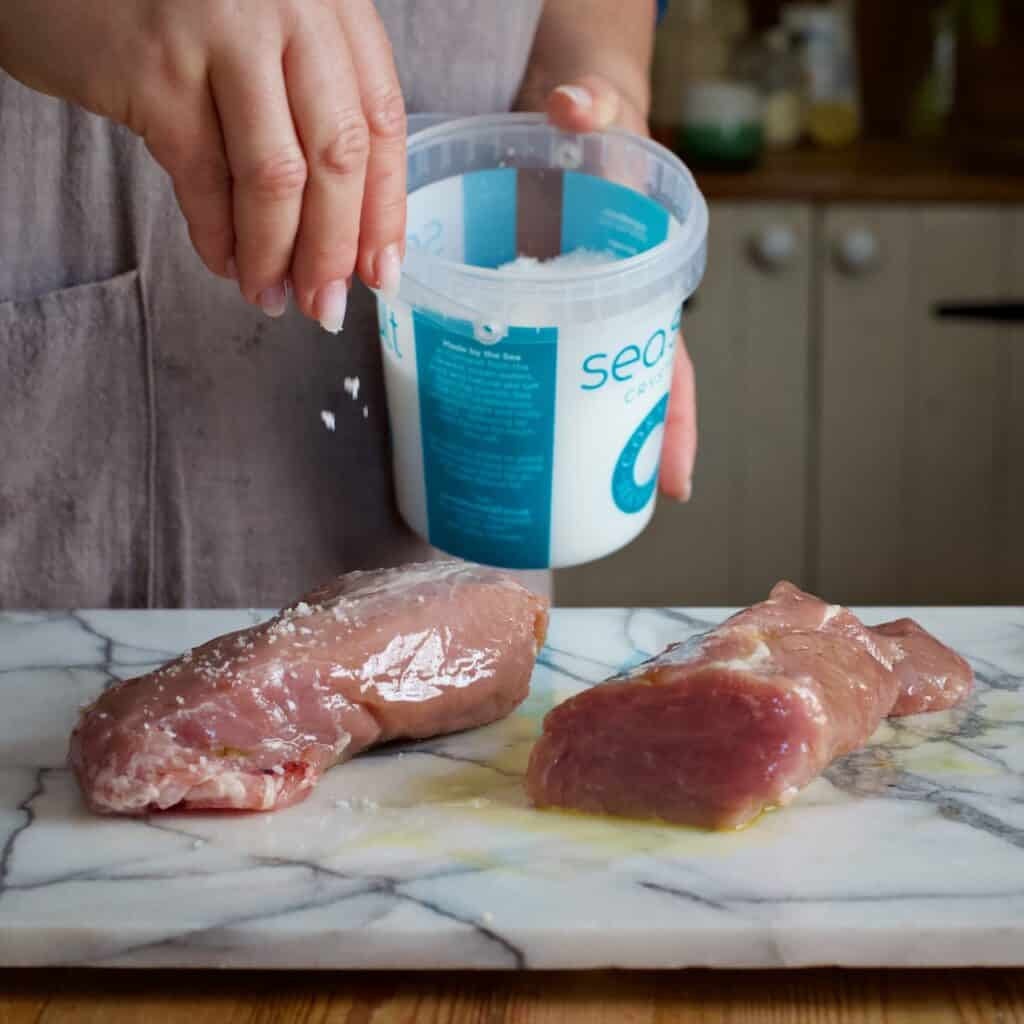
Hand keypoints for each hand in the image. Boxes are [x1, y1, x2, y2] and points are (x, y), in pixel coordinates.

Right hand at [0, 0, 406, 331]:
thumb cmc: (172, 0)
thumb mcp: (266, 26)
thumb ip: (310, 98)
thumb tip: (344, 228)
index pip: (381, 119)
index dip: (384, 208)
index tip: (380, 271)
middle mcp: (286, 7)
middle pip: (337, 155)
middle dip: (334, 248)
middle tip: (325, 304)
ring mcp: (220, 32)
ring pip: (275, 177)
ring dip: (275, 254)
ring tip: (270, 296)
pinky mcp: (154, 69)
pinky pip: (202, 177)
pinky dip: (217, 234)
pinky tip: (225, 262)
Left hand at [522, 74, 697, 501]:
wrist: (559, 115)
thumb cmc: (595, 124)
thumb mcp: (604, 109)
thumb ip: (593, 105)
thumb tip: (570, 106)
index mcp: (639, 284)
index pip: (668, 364)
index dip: (674, 423)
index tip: (675, 483)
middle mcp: (603, 312)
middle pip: (617, 398)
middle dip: (616, 457)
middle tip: (600, 512)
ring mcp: (561, 317)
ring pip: (568, 390)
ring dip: (561, 443)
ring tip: (544, 499)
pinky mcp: (517, 309)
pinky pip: (513, 357)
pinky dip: (503, 394)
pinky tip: (479, 430)